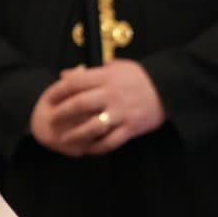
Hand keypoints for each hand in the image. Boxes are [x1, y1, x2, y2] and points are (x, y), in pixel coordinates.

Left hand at [29, 60, 165, 156]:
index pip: (75, 82)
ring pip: (92, 127)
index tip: (49, 98)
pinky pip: (110, 142)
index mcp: (106, 77)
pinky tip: (88, 150)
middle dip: (61, 114)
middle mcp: (112, 95)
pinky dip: (97, 148)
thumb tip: (65, 74)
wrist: (168, 89)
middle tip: (51, 121)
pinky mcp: (131, 128)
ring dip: (75, 135)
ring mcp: (121, 113)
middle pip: (79, 104)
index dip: (58, 91)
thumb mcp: (116, 66)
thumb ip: (90, 71)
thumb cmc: (140, 77)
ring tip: (64, 140)